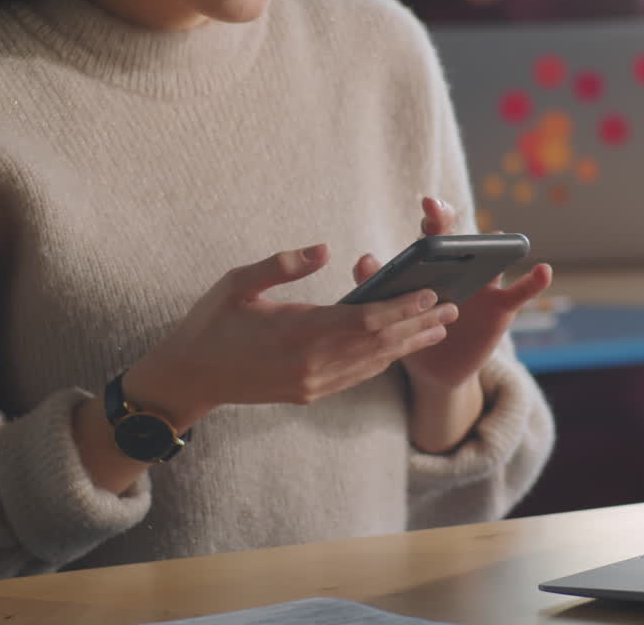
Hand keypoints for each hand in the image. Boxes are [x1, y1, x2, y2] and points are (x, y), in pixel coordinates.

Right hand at [124, 244, 457, 428]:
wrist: (189, 378)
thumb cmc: (211, 323)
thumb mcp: (237, 282)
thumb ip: (281, 264)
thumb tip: (324, 248)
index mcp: (296, 331)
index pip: (363, 320)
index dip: (401, 308)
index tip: (430, 294)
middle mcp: (310, 363)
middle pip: (378, 344)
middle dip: (418, 326)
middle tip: (453, 309)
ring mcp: (311, 383)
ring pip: (372, 364)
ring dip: (407, 346)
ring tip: (439, 329)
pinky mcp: (308, 394)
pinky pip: (355, 376)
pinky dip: (382, 361)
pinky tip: (399, 349)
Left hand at [352, 197, 552, 393]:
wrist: (434, 371)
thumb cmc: (412, 330)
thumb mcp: (393, 311)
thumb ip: (378, 284)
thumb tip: (364, 260)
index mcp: (434, 264)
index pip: (433, 233)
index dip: (433, 216)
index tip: (428, 204)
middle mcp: (461, 267)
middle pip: (461, 239)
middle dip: (450, 224)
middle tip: (439, 212)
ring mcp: (485, 286)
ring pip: (494, 260)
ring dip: (496, 248)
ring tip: (498, 240)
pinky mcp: (502, 308)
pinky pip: (521, 292)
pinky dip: (535, 281)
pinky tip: (543, 270)